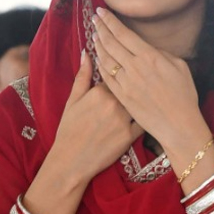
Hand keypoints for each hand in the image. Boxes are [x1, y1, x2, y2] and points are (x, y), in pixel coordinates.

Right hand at [50, 49, 143, 184]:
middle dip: (133, 89)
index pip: (117, 76)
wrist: (71, 160)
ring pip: (139, 103)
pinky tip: (144, 118)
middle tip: (125, 98)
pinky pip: (143, 123)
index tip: (120, 81)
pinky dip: (145, 119)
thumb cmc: (69, 130)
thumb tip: (87, 53)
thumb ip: (82, 76)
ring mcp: (123, 120)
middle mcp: (114, 103)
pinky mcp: (130, 136)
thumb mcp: (72, 100)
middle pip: (131, 88)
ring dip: (141, 102)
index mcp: (100, 91)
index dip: (119, 79)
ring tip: (141, 104)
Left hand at [91, 7, 203, 150]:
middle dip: (100, 28)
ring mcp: (126, 83)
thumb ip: (162, 54)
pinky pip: (106, 78)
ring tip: (94, 35)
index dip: (110, 21)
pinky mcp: (122, 97)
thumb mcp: (180, 67)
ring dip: (98, 45)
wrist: (179, 124)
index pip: (124, 34)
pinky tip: (97, 58)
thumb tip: (149, 50)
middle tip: (94, 19)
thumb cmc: (184, 96)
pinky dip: (100, 66)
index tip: (101, 12)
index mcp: (150, 56)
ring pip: (105, 59)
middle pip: (111, 43)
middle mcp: (135, 67)